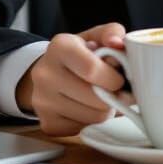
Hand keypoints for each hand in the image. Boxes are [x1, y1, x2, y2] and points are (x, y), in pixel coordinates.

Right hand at [15, 22, 131, 136]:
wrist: (51, 72)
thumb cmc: (80, 54)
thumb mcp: (95, 36)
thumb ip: (112, 33)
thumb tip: (118, 42)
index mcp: (60, 47)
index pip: (91, 69)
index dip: (113, 78)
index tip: (120, 79)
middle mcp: (45, 74)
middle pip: (95, 98)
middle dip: (114, 97)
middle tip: (116, 91)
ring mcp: (43, 101)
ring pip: (93, 118)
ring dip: (106, 111)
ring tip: (102, 98)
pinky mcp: (47, 123)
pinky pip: (84, 130)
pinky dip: (92, 122)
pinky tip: (88, 108)